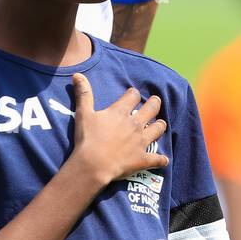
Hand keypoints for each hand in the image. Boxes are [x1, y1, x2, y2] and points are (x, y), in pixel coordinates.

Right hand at [70, 72, 167, 189]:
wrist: (93, 165)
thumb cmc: (87, 139)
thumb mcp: (83, 114)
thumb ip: (83, 94)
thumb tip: (77, 74)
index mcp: (120, 112)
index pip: (133, 96)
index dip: (133, 94)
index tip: (132, 94)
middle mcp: (134, 124)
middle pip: (151, 109)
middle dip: (154, 103)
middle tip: (155, 101)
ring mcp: (141, 142)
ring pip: (159, 129)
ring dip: (160, 126)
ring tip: (160, 124)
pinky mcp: (143, 159)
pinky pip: (158, 159)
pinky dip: (161, 159)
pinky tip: (163, 159)